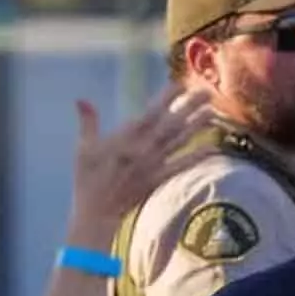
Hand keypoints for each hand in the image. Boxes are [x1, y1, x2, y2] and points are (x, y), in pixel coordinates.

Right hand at [70, 85, 214, 225]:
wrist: (96, 211)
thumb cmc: (87, 179)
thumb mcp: (83, 148)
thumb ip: (87, 122)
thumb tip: (81, 100)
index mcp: (125, 137)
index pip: (151, 112)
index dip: (167, 98)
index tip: (182, 84)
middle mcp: (143, 148)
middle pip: (171, 123)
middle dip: (189, 106)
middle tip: (208, 92)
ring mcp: (152, 164)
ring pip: (179, 141)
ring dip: (197, 126)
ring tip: (213, 112)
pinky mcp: (158, 180)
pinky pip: (181, 166)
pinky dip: (196, 157)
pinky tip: (213, 148)